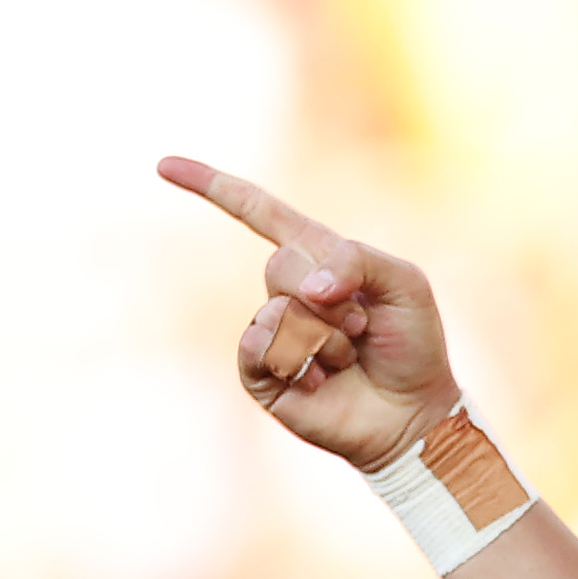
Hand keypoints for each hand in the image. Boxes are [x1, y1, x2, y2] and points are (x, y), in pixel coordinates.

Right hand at [158, 156, 459, 471]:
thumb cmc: (412, 344)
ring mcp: (272, 331)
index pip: (259, 212)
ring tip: (349, 357)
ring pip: (278, 312)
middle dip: (332, 298)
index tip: (164, 166)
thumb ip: (358, 260)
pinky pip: (259, 346)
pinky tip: (320, 379)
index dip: (213, 187)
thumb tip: (305, 287)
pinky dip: (298, 360)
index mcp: (317, 257)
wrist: (413, 411)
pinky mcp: (261, 373)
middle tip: (362, 325)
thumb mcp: (405, 283)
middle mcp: (289, 291)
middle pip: (280, 266)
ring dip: (327, 337)